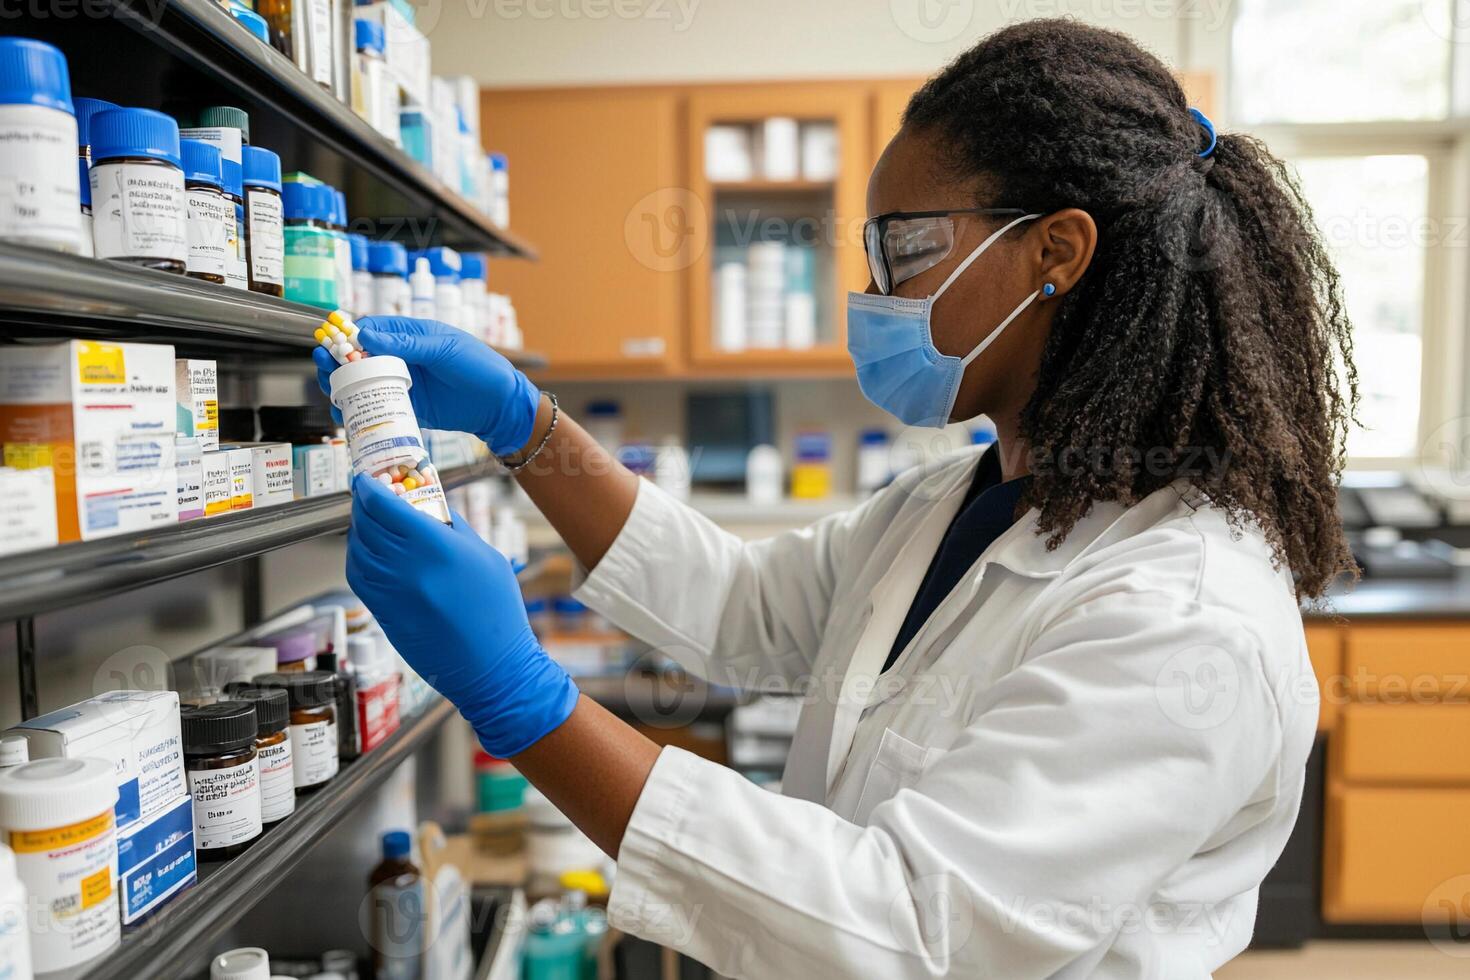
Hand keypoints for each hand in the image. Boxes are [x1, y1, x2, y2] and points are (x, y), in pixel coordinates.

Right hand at [313, 316, 540, 455]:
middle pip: (359, 358)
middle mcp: (402, 358)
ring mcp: (403, 383)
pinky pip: (377, 407)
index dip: (349, 337)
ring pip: (363, 383)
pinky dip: (360, 412)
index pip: (371, 330)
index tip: (335, 346)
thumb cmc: (480, 367)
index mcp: (411, 335)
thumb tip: (368, 337)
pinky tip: (346, 416)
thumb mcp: (445, 349)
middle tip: (322, 367)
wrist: (501, 406)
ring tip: (331, 392)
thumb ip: (408, 344)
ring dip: (343, 387)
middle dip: (337, 363)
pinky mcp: (407, 408)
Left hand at [346, 474, 577, 756]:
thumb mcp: (485, 555)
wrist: (491, 666)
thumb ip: (452, 526)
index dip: (369, 487)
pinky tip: (371, 552)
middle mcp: (406, 567)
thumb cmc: (497, 610)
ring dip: (359, 530)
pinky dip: (358, 557)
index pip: (385, 506)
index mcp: (436, 546)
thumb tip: (427, 502)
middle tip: (369, 494)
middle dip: (364, 504)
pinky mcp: (383, 612)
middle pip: (367, 523)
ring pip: (357, 549)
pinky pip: (358, 575)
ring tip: (371, 522)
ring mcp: (391, 592)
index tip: (367, 478)